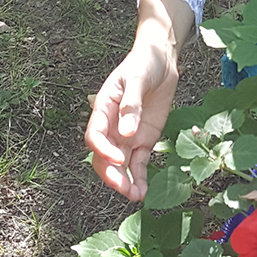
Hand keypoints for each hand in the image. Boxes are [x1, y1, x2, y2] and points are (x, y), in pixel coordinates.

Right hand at [84, 38, 178, 199]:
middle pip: (104, 157)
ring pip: (121, 165)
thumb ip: (131, 104)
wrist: (160, 60)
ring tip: (134, 195)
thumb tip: (126, 131)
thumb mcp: (137, 78)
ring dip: (125, 182)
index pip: (95, 136)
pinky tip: (142, 191)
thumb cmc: (144, 64)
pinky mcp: (144, 140)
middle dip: (111, 174)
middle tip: (123, 188)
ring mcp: (127, 136)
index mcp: (103, 109)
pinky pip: (139, 163)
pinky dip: (139, 178)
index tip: (118, 158)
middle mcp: (112, 127)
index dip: (103, 150)